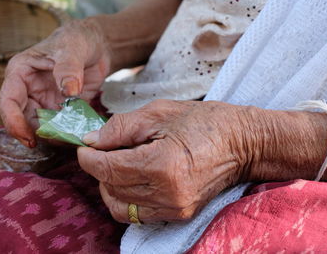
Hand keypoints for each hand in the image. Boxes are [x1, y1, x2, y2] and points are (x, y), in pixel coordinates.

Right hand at [0, 19, 111, 146]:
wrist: (97, 46)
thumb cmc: (77, 39)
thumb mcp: (72, 49)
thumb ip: (68, 68)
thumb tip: (69, 91)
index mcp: (20, 73)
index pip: (8, 102)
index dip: (14, 122)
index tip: (29, 138)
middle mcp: (29, 91)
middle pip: (24, 119)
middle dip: (38, 133)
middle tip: (60, 140)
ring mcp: (46, 102)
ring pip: (43, 126)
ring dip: (56, 135)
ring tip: (73, 138)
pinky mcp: (62, 109)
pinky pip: (62, 126)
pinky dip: (69, 132)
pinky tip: (81, 134)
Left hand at [77, 100, 262, 222]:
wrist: (243, 143)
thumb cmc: (205, 122)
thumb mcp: (160, 112)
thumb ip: (121, 127)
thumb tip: (92, 140)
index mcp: (163, 164)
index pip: (109, 169)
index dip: (88, 158)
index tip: (84, 147)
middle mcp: (168, 194)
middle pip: (111, 189)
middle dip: (98, 169)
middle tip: (102, 150)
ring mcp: (174, 208)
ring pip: (120, 207)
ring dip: (110, 186)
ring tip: (117, 165)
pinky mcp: (179, 214)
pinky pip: (138, 215)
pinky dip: (126, 198)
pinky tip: (131, 178)